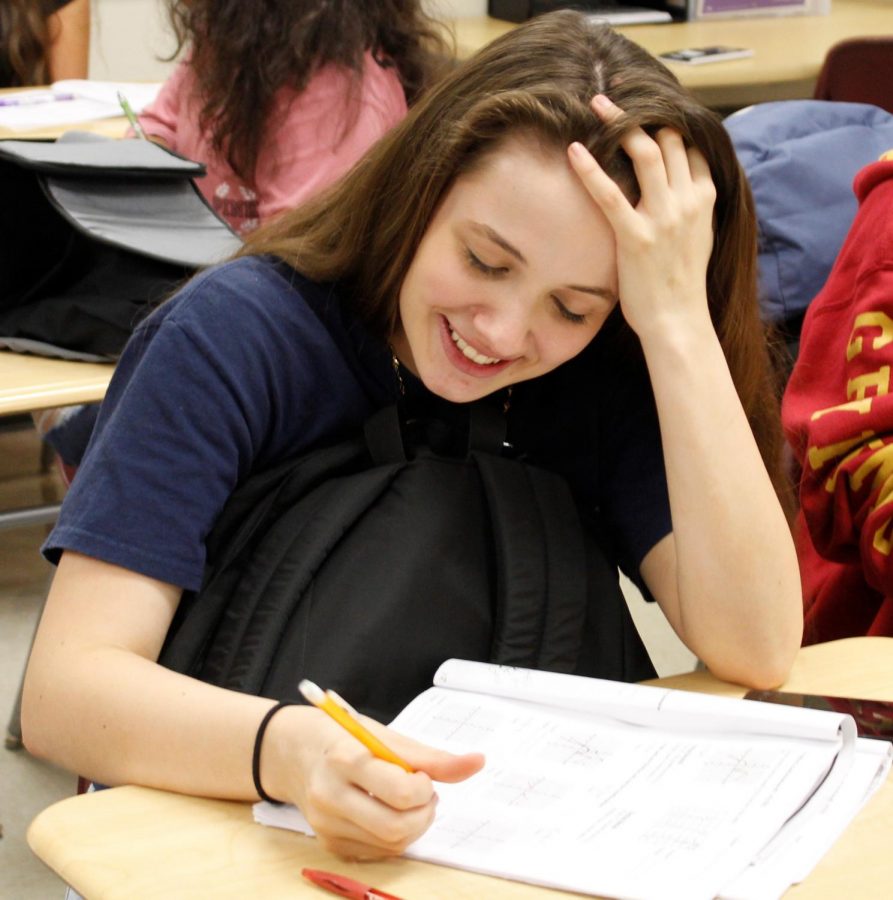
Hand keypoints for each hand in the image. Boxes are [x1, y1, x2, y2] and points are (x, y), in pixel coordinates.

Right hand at [270, 708, 483, 859]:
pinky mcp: (328, 843)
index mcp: (346, 759)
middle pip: (396, 827)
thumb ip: (432, 756)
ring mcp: (326, 824)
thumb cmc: (343, 737)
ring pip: (390, 845)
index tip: (423, 776)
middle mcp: (331, 795)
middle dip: (424, 814)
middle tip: (425, 794)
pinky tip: (389, 813)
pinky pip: (376, 853)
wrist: (293, 751)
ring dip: (413, 827)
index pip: (400, 791)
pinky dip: (394, 837)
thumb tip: (477, 762)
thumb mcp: (385, 736)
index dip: (424, 787)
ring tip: (409, 802)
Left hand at [567, 94, 716, 342]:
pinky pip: (611, 195)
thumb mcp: (697, 236)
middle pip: (667, 139)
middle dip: (640, 112)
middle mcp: (688, 201)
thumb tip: (672, 183)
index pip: (689, 144)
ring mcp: (664, 218)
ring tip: (596, 106)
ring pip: (645, 152)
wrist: (679, 322)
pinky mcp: (637, 237)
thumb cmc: (680, 283)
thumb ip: (689, 204)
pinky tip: (574, 151)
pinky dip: (591, 169)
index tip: (642, 108)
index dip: (666, 122)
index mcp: (705, 198)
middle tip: (611, 99)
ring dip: (620, 123)